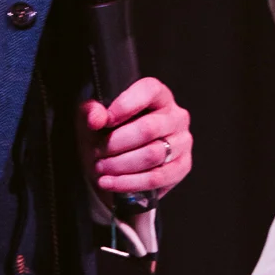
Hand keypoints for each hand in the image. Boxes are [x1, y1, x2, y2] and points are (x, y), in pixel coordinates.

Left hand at [81, 77, 193, 197]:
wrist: (116, 163)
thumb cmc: (108, 134)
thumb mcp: (94, 117)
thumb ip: (92, 112)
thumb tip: (97, 119)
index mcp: (158, 95)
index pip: (149, 91)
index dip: (124, 106)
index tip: (103, 122)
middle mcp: (176, 116)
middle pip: (148, 128)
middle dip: (116, 144)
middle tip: (97, 151)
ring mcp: (182, 141)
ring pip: (152, 155)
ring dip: (120, 164)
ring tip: (101, 167)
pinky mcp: (182, 166)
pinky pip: (156, 178)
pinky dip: (128, 183)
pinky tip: (109, 182)